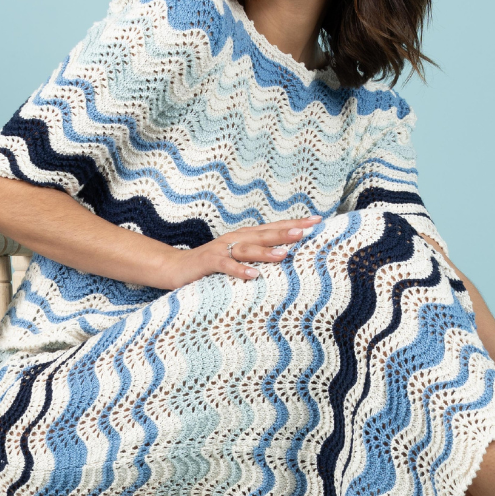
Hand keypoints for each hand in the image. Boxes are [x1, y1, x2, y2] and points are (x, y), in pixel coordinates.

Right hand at [176, 215, 322, 283]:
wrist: (176, 268)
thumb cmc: (212, 264)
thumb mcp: (239, 257)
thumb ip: (259, 255)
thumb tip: (289, 256)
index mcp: (245, 236)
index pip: (274, 227)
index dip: (295, 222)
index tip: (318, 220)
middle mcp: (236, 238)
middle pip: (264, 234)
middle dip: (285, 231)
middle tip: (306, 231)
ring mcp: (222, 249)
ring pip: (247, 248)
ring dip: (265, 251)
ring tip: (284, 254)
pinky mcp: (209, 262)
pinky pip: (226, 266)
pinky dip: (239, 270)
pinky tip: (253, 275)